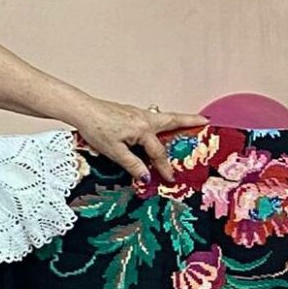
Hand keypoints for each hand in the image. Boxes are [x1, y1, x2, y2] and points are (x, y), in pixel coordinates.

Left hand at [65, 97, 207, 182]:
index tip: (170, 179)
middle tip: (206, 121)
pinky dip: (164, 120)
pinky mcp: (131, 112)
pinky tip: (160, 126)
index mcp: (143, 130)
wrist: (81, 109)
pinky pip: (154, 117)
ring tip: (191, 121)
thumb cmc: (96, 129)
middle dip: (190, 121)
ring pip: (164, 117)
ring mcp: (138, 113)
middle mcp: (145, 118)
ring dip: (178, 119)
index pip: (158, 153)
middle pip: (173, 120)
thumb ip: (132, 164)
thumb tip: (146, 176)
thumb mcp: (114, 151)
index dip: (165, 167)